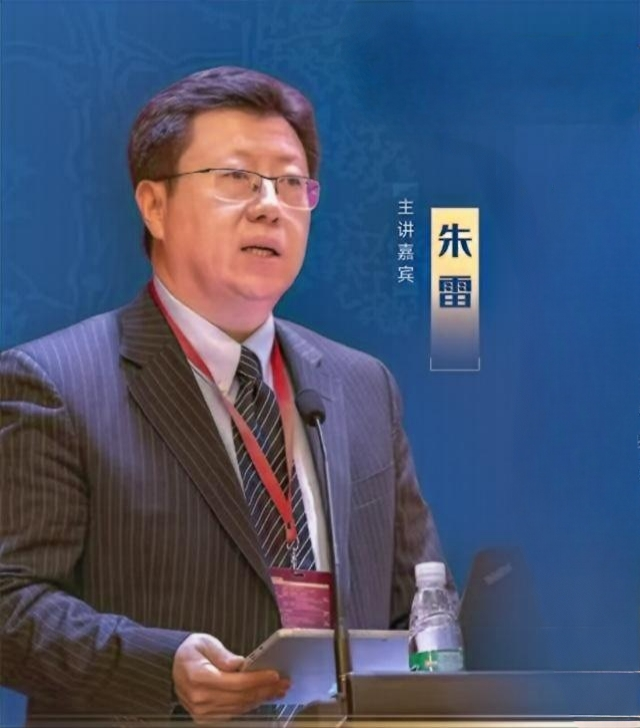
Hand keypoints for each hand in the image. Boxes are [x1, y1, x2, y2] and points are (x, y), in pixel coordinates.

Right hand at [172, 633, 289, 721]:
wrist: (172, 668)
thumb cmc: (190, 652)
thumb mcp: (203, 642)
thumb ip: (222, 654)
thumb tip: (241, 664)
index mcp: (198, 677)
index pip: (235, 682)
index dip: (257, 679)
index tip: (275, 674)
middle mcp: (200, 698)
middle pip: (240, 697)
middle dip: (265, 689)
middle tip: (285, 682)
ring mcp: (202, 712)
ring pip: (239, 707)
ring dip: (261, 699)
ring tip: (278, 690)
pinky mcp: (205, 717)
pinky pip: (233, 713)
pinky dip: (250, 705)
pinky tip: (262, 697)